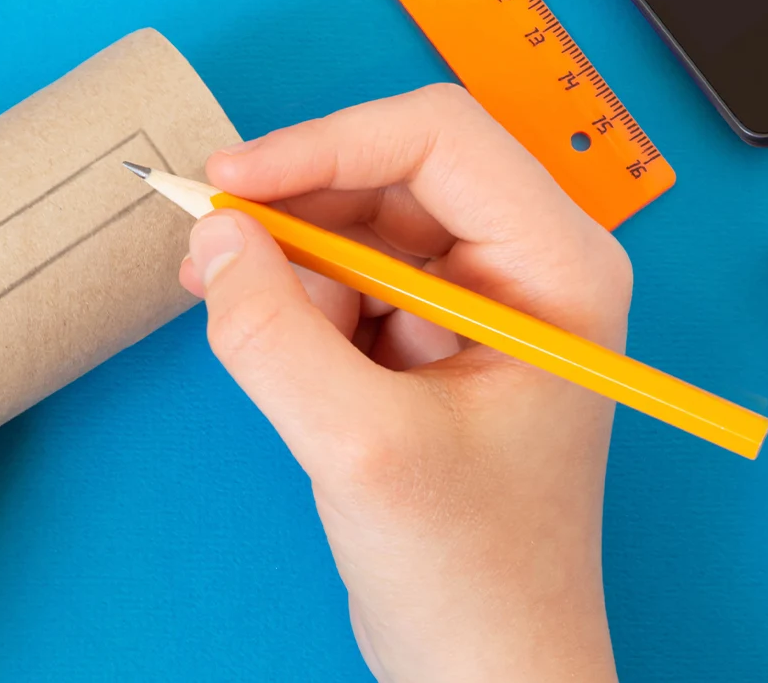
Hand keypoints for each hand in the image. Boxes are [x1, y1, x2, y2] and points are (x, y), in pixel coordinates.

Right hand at [182, 85, 625, 682]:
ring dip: (287, 253)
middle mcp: (527, 267)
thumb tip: (215, 241)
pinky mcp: (430, 340)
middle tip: (209, 240)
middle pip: (392, 170)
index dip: (324, 144)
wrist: (488, 672)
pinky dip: (292, 295)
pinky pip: (346, 276)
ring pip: (359, 220)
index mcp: (558, 269)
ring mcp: (478, 303)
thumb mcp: (362, 448)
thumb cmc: (478, 578)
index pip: (437, 137)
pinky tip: (266, 340)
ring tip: (235, 311)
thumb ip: (274, 335)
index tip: (231, 184)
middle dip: (295, 200)